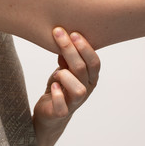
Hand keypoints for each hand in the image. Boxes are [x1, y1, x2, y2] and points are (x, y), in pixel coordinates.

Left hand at [33, 27, 100, 145]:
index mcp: (90, 78)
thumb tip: (65, 38)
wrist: (50, 112)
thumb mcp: (65, 68)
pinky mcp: (60, 112)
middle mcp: (86, 90)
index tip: (73, 32)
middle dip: (70, 49)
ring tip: (56, 72)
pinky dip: (57, 95)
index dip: (85, 47)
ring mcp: (74, 103)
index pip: (94, 62)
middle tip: (58, 34)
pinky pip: (62, 106)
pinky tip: (53, 85)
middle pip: (82, 69)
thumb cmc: (59, 87)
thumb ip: (68, 57)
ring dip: (66, 75)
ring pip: (78, 89)